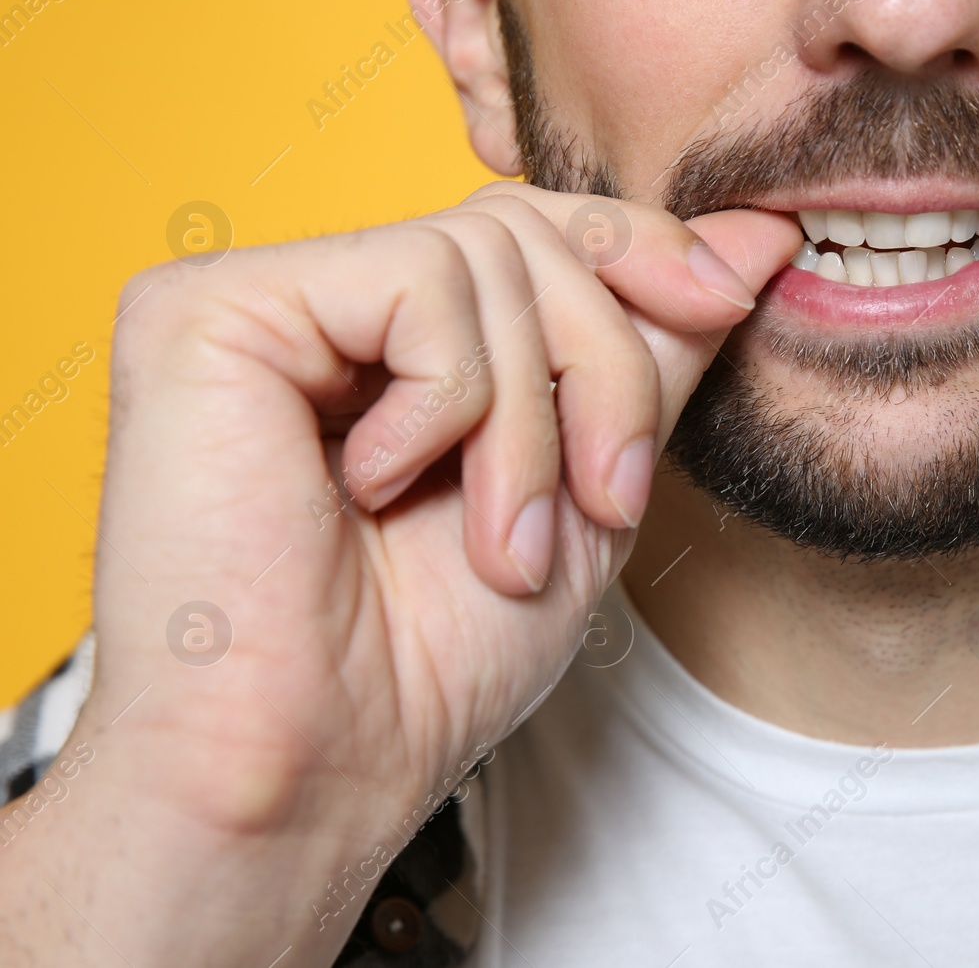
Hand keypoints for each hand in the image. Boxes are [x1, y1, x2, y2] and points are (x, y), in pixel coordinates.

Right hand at [6, 182, 796, 963]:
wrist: (324, 763)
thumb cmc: (437, 658)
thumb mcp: (589, 484)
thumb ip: (653, 354)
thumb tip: (755, 240)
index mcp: (399, 344)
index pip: (537, 230)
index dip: (647, 248)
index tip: (739, 289)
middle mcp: (327, 306)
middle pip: (525, 232)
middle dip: (608, 368)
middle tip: (607, 502)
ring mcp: (265, 299)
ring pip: (483, 256)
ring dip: (530, 424)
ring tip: (500, 542)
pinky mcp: (208, 310)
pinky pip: (414, 285)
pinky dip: (449, 405)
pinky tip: (374, 490)